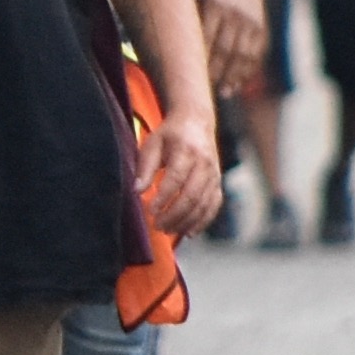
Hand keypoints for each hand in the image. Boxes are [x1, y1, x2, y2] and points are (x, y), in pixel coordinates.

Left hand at [138, 110, 223, 240]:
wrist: (197, 121)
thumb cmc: (170, 134)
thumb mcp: (153, 143)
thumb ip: (145, 167)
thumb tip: (137, 191)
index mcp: (186, 150)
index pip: (176, 178)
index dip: (164, 197)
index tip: (150, 210)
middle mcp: (204, 163)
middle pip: (192, 195)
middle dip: (174, 214)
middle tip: (157, 225)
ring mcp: (214, 174)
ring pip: (203, 204)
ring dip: (186, 221)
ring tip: (167, 230)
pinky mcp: (218, 183)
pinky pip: (213, 206)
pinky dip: (202, 222)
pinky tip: (188, 232)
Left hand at [197, 0, 268, 105]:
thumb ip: (194, 21)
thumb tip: (181, 53)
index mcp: (214, 3)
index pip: (206, 38)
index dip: (199, 60)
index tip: (192, 78)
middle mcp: (234, 13)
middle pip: (224, 49)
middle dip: (215, 72)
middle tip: (205, 91)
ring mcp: (251, 20)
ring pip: (241, 54)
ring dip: (233, 76)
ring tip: (224, 92)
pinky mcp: (262, 26)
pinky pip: (255, 53)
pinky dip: (247, 70)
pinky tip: (239, 81)